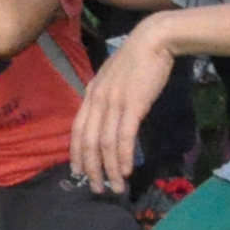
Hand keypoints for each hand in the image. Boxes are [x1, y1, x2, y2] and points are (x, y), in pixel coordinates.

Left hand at [68, 15, 178, 194]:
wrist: (153, 40)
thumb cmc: (137, 60)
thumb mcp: (114, 79)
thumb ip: (108, 99)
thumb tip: (110, 121)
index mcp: (91, 93)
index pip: (77, 129)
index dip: (77, 153)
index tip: (78, 172)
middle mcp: (97, 99)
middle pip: (88, 141)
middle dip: (91, 168)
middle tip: (96, 188)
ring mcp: (114, 102)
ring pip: (105, 143)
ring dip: (109, 168)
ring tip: (115, 186)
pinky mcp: (133, 104)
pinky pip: (124, 136)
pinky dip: (123, 156)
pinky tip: (126, 170)